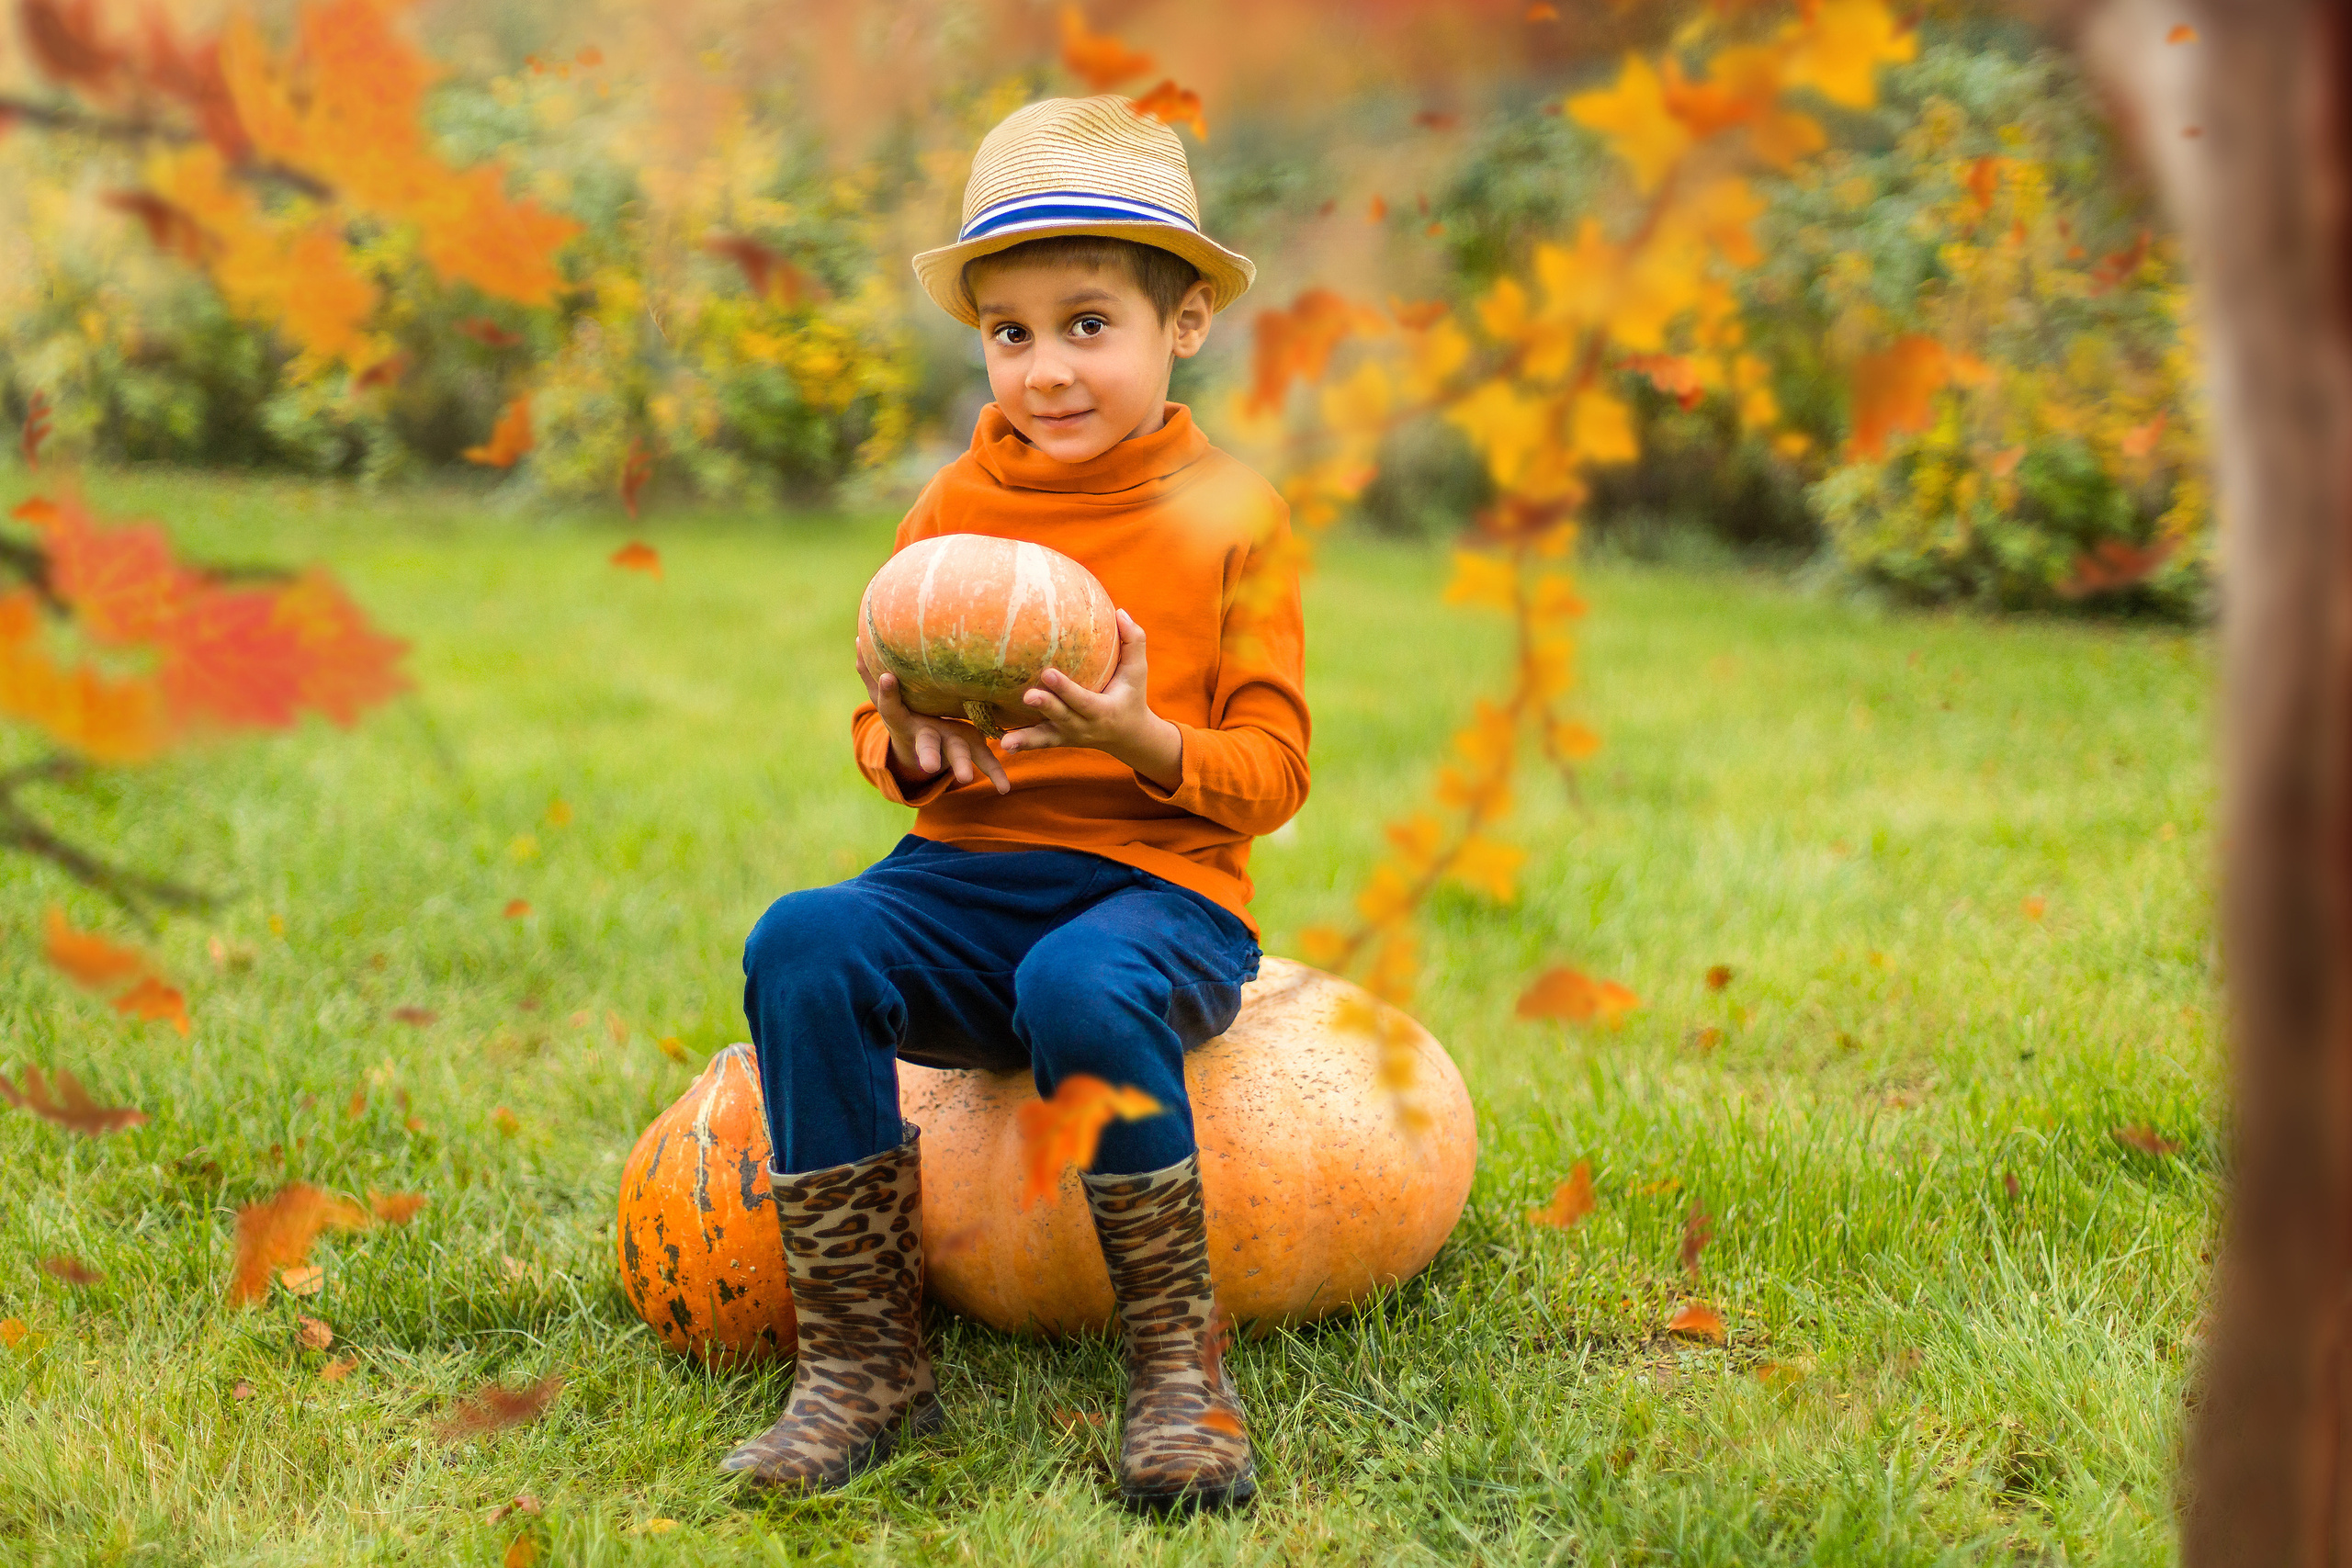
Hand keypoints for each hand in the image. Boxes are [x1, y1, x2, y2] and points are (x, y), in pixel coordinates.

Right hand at [857, 646, 1010, 795]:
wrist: (922, 749)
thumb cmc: (909, 714)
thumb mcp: (890, 699)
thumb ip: (873, 677)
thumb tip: (856, 640)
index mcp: (903, 721)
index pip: (891, 707)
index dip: (887, 692)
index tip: (888, 676)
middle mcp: (925, 736)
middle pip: (925, 746)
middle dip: (927, 755)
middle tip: (930, 766)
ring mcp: (947, 746)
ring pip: (955, 756)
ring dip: (962, 767)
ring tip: (968, 779)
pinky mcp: (970, 750)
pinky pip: (986, 762)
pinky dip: (996, 774)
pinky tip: (1005, 788)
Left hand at [1000, 610, 1181, 789]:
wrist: (1128, 736)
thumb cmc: (1132, 695)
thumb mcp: (1138, 671)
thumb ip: (1134, 641)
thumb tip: (1120, 612)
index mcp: (1104, 711)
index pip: (1083, 700)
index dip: (1066, 689)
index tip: (1048, 673)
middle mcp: (1085, 728)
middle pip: (1062, 718)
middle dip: (1045, 707)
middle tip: (1027, 695)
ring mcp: (1069, 736)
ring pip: (1046, 738)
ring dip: (1025, 738)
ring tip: (1005, 742)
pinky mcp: (1058, 740)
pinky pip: (1038, 742)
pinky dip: (1021, 743)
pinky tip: (1000, 743)